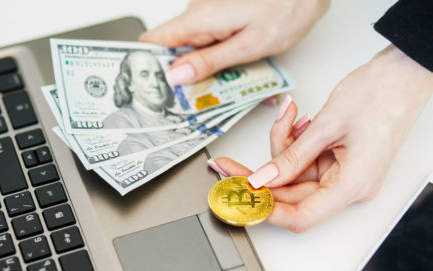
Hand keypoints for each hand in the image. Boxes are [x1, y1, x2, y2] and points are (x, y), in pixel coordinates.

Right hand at [139, 0, 328, 84]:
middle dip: (179, 75)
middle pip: (170, 49)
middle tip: (194, 97)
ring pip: (188, 47)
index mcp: (198, 19)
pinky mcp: (217, 18)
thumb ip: (210, 62)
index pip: (152, 41)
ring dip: (198, 69)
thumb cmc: (285, 11)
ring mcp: (206, 15)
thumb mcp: (248, 46)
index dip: (147, 67)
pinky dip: (210, 58)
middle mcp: (197, 14)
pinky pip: (203, 42)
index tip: (155, 91)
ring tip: (218, 85)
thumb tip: (176, 76)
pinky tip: (227, 70)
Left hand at [208, 45, 432, 232]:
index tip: (239, 201)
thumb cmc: (379, 94)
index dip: (266, 212)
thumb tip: (262, 180)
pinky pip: (304, 161)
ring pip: (294, 174)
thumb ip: (291, 156)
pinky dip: (293, 143)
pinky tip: (295, 123)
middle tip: (227, 164)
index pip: (301, 215)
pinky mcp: (338, 162)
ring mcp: (343, 175)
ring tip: (285, 118)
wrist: (402, 74)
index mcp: (352, 184)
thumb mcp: (326, 125)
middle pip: (291, 194)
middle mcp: (348, 186)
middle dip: (259, 176)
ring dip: (281, 148)